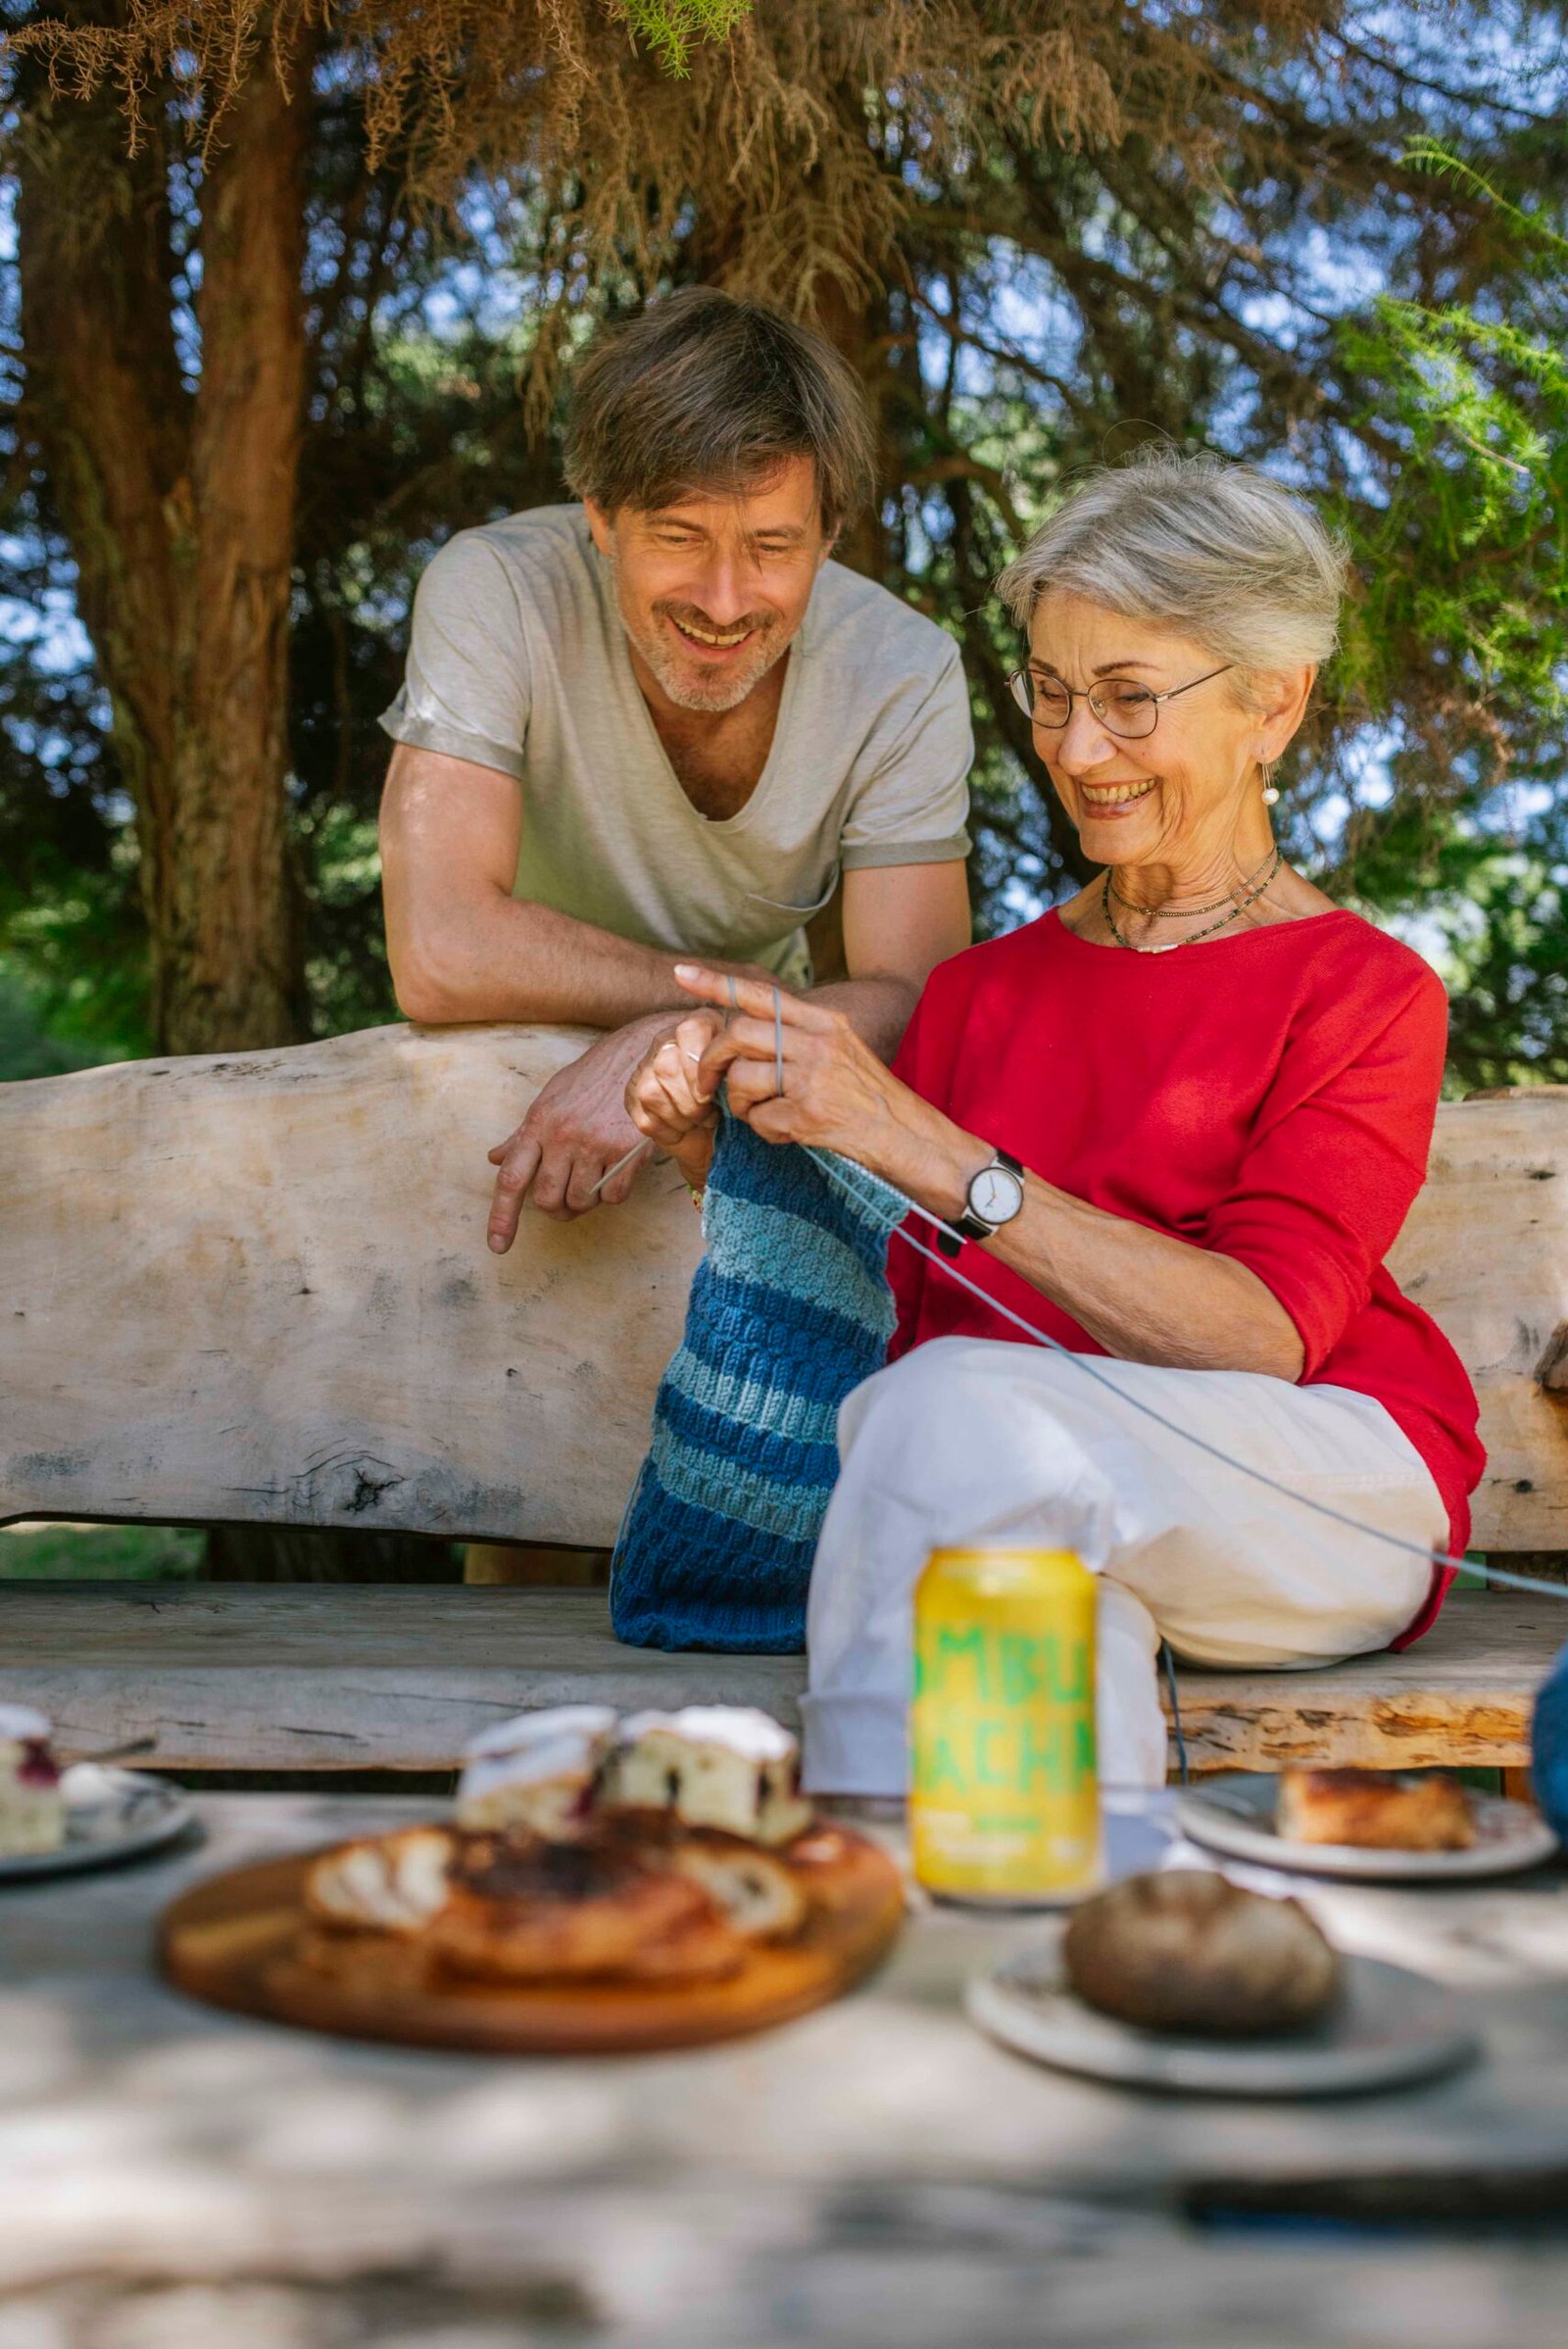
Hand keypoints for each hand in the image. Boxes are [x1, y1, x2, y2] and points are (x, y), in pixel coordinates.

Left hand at [487, 1015, 679, 1243]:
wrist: (640, 1056)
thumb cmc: (593, 1078)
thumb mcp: (551, 1099)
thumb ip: (524, 1134)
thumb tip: (496, 1158)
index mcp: (539, 1124)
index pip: (512, 1178)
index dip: (502, 1216)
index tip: (497, 1245)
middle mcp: (563, 1137)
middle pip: (547, 1199)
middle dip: (555, 1207)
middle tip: (565, 1199)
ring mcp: (596, 1145)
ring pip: (581, 1202)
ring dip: (586, 1201)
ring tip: (593, 1180)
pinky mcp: (626, 1152)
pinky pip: (613, 1197)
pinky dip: (613, 1194)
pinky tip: (616, 1173)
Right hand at [625, 1010, 722, 1174]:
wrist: (713, 1130)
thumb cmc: (730, 1098)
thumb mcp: (741, 1076)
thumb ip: (737, 1066)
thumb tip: (727, 1077)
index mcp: (697, 1026)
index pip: (691, 1031)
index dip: (700, 1067)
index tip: (712, 1092)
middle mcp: (665, 1040)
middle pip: (668, 1066)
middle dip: (692, 1100)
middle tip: (708, 1112)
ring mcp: (643, 1069)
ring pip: (653, 1092)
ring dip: (681, 1117)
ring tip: (697, 1120)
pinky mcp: (631, 1098)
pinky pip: (646, 1118)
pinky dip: (669, 1131)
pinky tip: (682, 1127)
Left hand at [676, 964, 914, 1166]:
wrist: (908, 1137)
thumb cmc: (871, 1098)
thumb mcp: (844, 1050)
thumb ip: (801, 1038)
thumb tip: (745, 1038)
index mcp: (825, 1022)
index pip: (762, 994)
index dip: (717, 985)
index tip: (682, 973)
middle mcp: (818, 1042)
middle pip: (739, 1034)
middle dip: (713, 1060)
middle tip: (707, 1084)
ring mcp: (814, 1078)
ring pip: (742, 1078)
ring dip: (740, 1103)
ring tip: (762, 1114)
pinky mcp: (809, 1114)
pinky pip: (759, 1119)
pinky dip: (765, 1131)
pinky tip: (789, 1133)